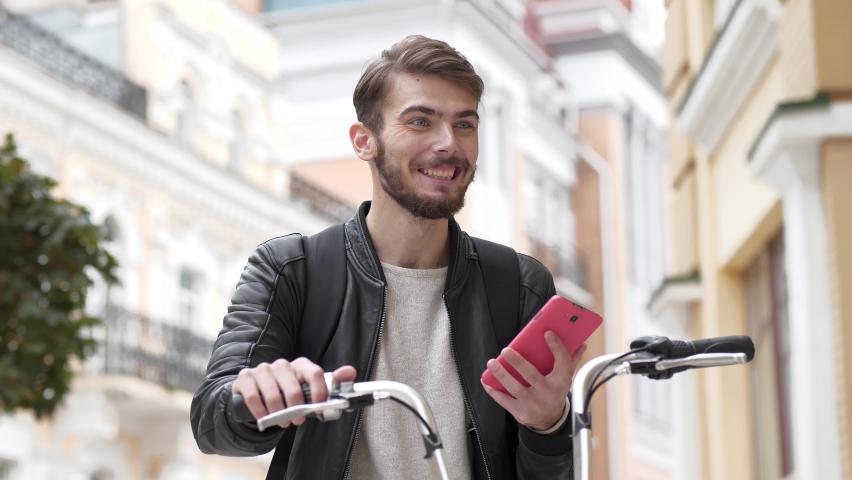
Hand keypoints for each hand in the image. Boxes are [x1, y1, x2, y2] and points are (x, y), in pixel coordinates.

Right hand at [232, 358, 356, 427]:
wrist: (257, 392)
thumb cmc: (288, 393)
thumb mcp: (309, 390)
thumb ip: (331, 383)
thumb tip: (351, 372)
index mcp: (300, 365)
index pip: (314, 373)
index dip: (319, 392)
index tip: (319, 407)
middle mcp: (282, 365)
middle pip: (293, 387)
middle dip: (297, 409)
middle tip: (298, 420)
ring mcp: (262, 370)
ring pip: (273, 394)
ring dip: (279, 414)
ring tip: (282, 422)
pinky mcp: (245, 379)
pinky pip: (254, 397)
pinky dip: (260, 412)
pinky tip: (264, 418)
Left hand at [481, 331, 586, 430]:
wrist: (551, 421)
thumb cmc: (555, 392)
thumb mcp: (565, 378)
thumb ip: (570, 360)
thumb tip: (580, 344)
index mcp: (561, 382)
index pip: (562, 362)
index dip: (556, 347)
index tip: (547, 333)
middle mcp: (548, 393)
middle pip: (532, 375)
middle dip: (517, 362)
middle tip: (506, 350)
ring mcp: (534, 404)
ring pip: (515, 388)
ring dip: (502, 375)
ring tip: (492, 362)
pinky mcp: (521, 413)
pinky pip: (505, 401)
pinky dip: (494, 390)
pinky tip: (486, 380)